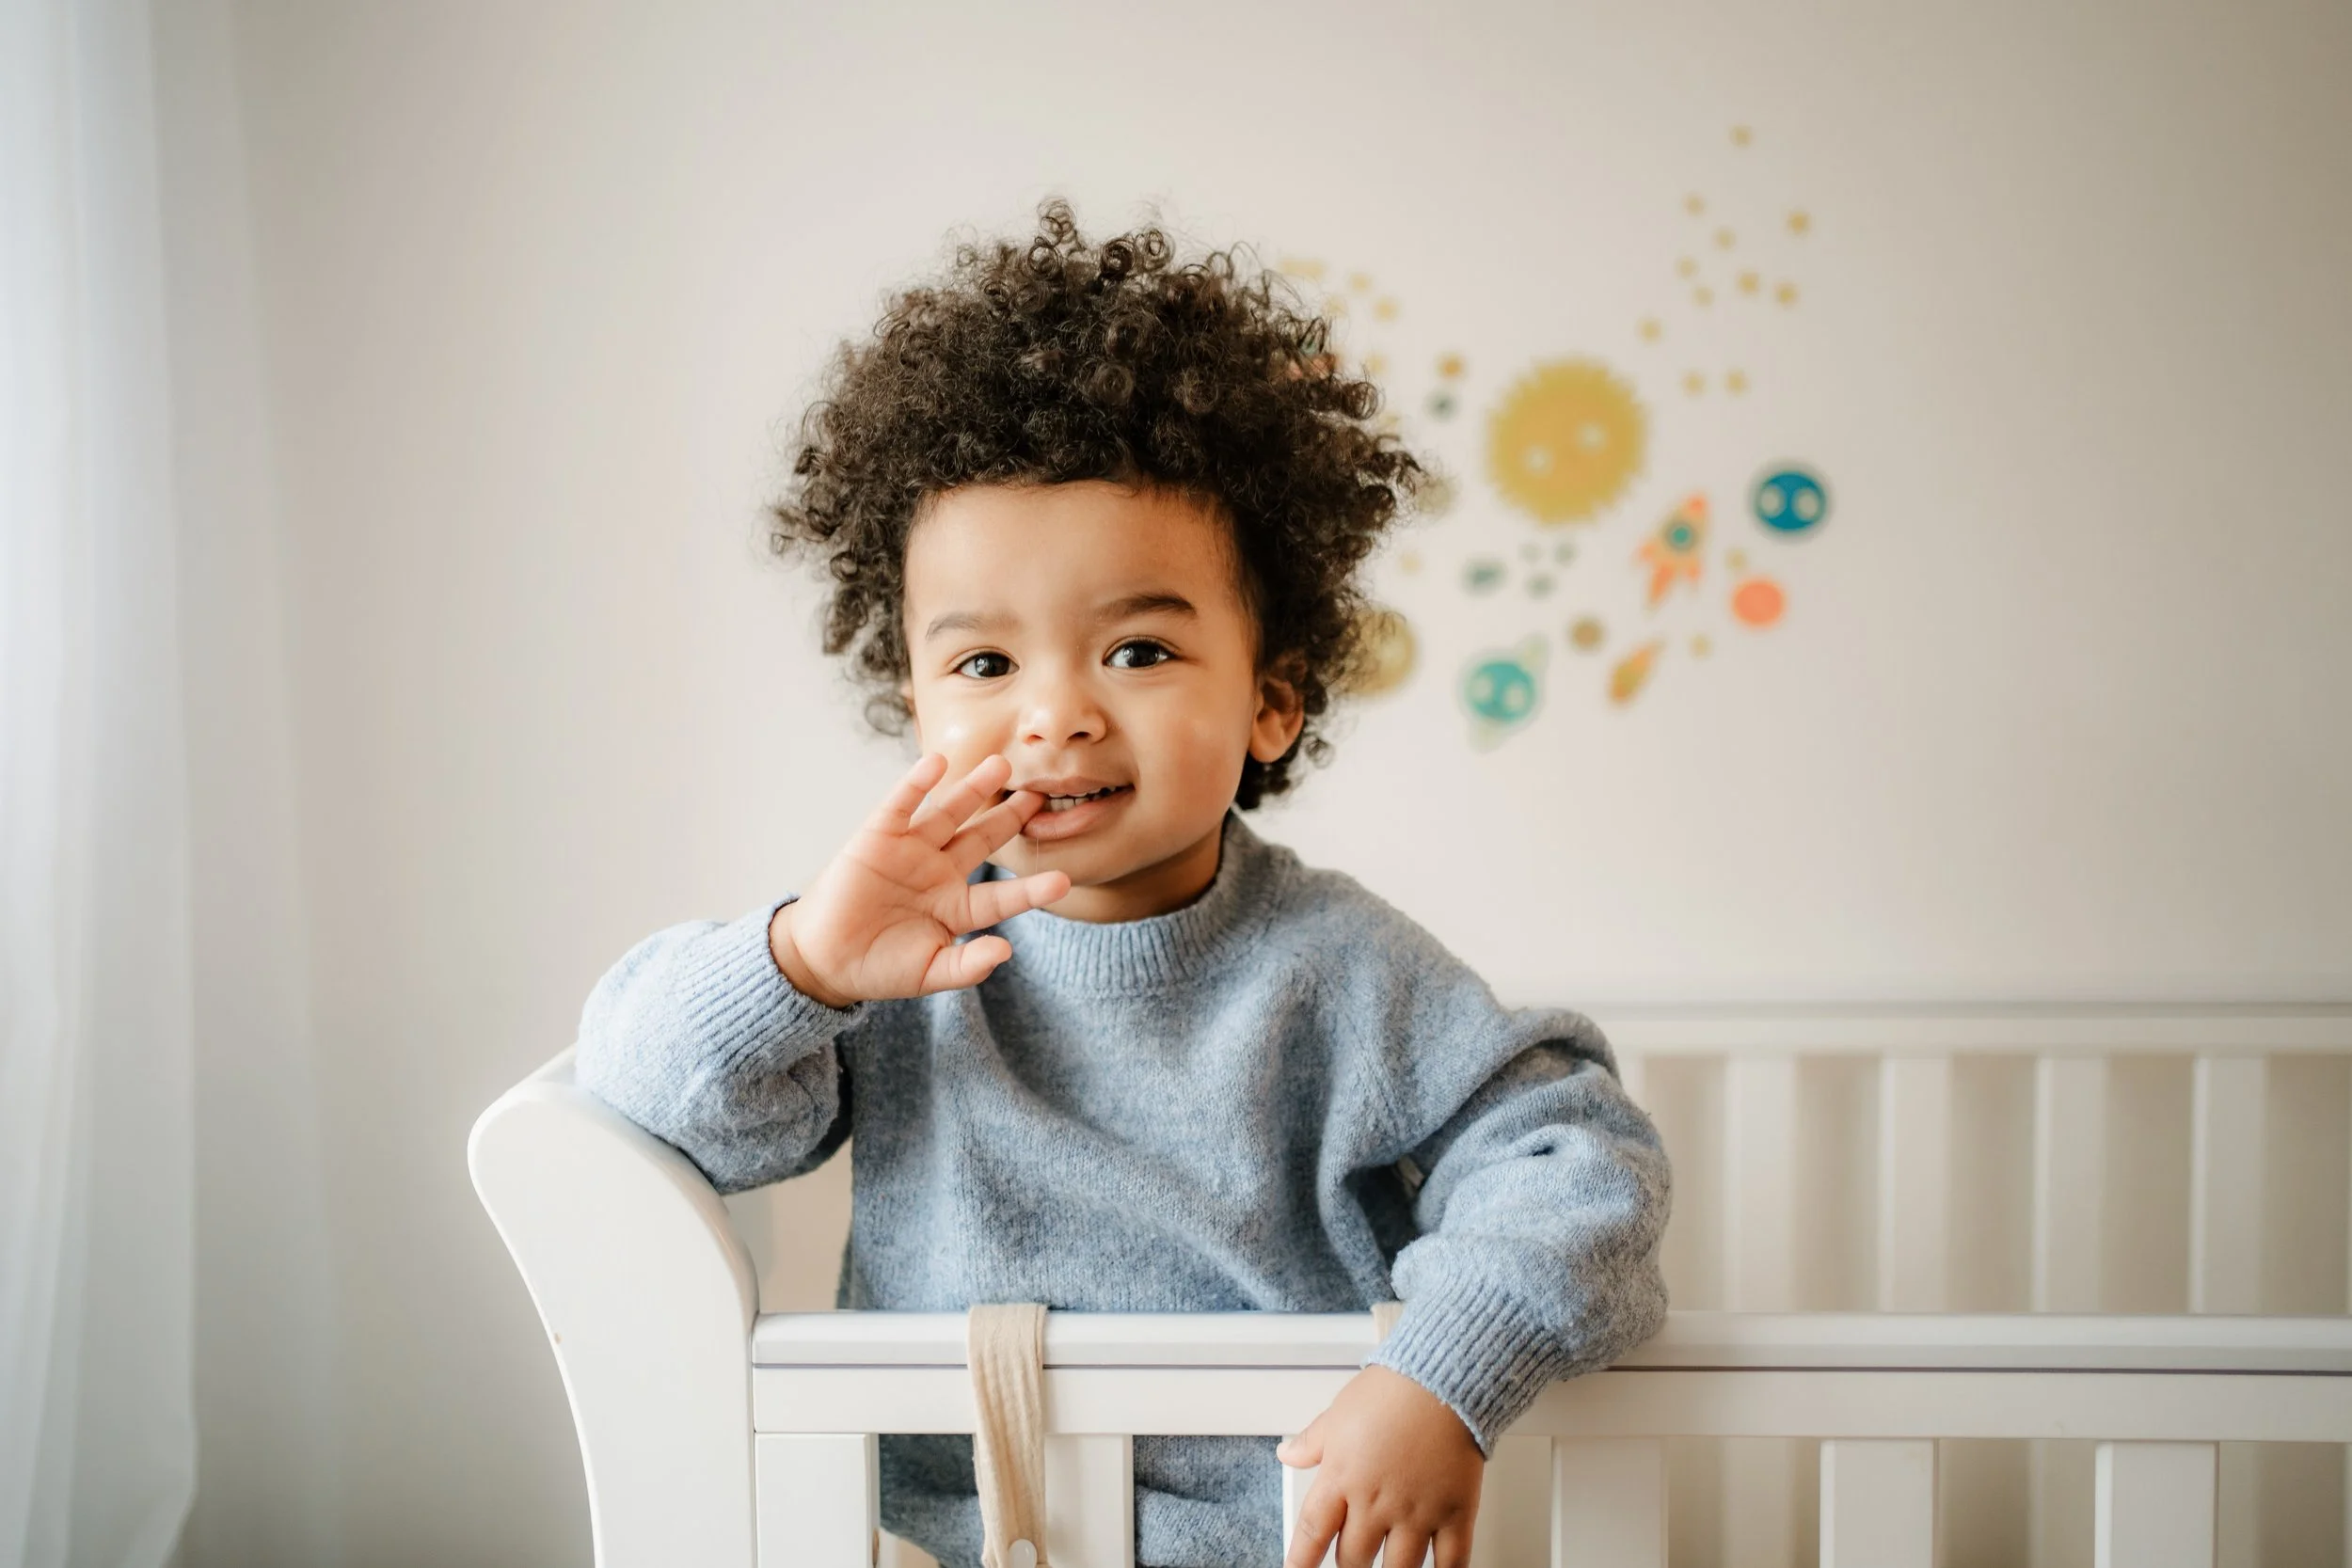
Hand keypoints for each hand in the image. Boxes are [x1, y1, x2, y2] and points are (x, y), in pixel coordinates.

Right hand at [768, 753, 1070, 1006]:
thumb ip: (966, 966)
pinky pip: (902, 804)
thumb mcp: (928, 973)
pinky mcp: (878, 836)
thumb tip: (1004, 951)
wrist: (824, 959)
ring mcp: (910, 850)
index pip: (1001, 896)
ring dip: (974, 788)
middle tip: (1042, 795)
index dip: (1031, 889)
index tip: (1063, 880)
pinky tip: (938, 763)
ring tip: (1001, 765)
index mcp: (956, 906)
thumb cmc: (879, 968)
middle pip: (983, 838)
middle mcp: (939, 871)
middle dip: (1011, 817)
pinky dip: (918, 783)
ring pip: (949, 813)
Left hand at [1276, 1365, 1482, 1567]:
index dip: (1300, 1562)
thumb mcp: (1338, 1413)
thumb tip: (1287, 1452)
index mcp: (1342, 1478)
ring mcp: (1416, 1513)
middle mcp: (1376, 1503)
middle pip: (1353, 1559)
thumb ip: (1312, 1442)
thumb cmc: (1393, 1390)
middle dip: (1349, 1564)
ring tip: (1388, 1566)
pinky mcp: (1454, 1514)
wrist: (1443, 1380)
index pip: (1311, 1533)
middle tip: (1352, 1559)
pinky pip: (1450, 1562)